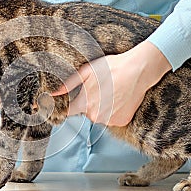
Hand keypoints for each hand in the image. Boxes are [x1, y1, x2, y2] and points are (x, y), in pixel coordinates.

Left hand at [52, 41, 171, 126]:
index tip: (60, 105)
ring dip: (101, 107)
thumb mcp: (87, 71)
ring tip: (110, 91)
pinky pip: (111, 118)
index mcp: (85, 103)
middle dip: (88, 102)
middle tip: (98, 88)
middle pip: (85, 112)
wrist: (138, 71)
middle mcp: (96, 116)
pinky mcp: (121, 121)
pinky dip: (113, 110)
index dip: (62, 108)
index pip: (67, 112)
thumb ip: (68, 84)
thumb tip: (52, 94)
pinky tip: (118, 98)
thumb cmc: (113, 68)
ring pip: (99, 115)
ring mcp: (109, 120)